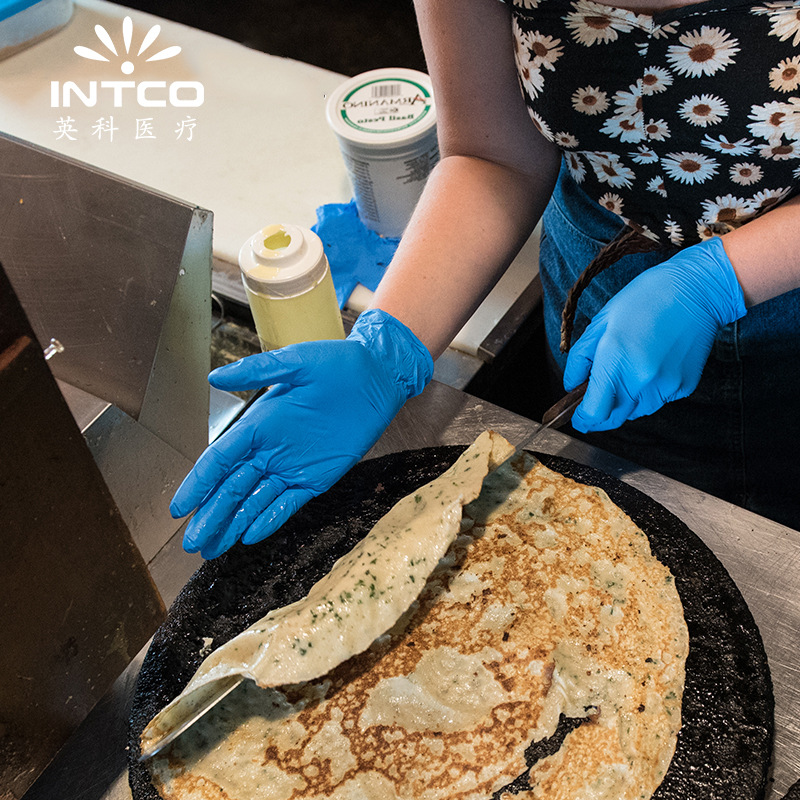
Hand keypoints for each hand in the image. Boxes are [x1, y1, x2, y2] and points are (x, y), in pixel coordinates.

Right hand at [170, 309, 432, 558]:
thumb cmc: (337, 364)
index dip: (197, 485)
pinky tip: (248, 537)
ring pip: (253, 502)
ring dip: (232, 524)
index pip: (218, 461)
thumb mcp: (297, 362)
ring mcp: (290, 467)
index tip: (178, 508)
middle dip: (210, 515)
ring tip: (210, 549)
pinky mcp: (315, 479)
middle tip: (191, 543)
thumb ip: (257, 371)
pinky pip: (286, 504)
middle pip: (230, 488)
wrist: (377, 377)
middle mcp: (268, 450)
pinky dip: (268, 520)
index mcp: (257, 425)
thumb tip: (214, 377)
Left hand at [564, 236, 746, 431]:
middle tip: (597, 397)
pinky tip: (652, 365)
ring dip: (625, 401)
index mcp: (615, 362)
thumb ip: (580, 359)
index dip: (582, 419)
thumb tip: (572, 386)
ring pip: (636, 411)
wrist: (696, 291)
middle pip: (614, 418)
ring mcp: (665, 386)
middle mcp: (640, 380)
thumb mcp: (600, 323)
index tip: (578, 417)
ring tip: (630, 369)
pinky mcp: (684, 386)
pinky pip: (658, 400)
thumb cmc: (644, 299)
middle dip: (601, 413)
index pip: (594, 413)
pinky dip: (649, 391)